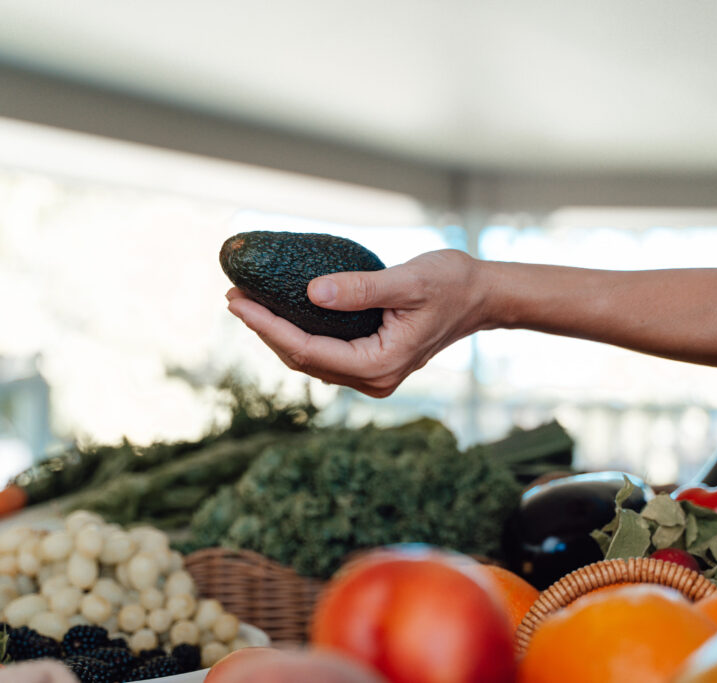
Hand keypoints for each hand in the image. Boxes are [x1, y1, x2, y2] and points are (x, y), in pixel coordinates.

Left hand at [226, 249, 486, 396]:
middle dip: (264, 330)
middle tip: (233, 298)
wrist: (483, 296)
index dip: (267, 326)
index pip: (306, 350)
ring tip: (247, 304)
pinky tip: (281, 314)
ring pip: (310, 361)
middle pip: (302, 360)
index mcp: (378, 365)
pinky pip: (325, 355)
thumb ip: (361, 289)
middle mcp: (373, 380)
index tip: (237, 301)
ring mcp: (372, 376)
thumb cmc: (452, 284)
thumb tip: (311, 293)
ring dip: (277, 335)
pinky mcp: (372, 364)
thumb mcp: (407, 281)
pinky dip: (299, 336)